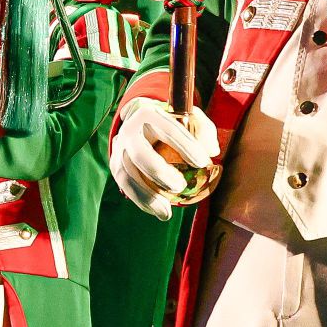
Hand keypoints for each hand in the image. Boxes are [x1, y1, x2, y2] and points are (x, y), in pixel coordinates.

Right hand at [110, 100, 219, 218]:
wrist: (140, 123)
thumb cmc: (171, 123)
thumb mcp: (190, 118)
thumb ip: (204, 130)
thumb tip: (211, 151)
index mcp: (150, 114)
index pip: (168, 129)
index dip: (186, 146)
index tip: (203, 162)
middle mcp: (130, 130)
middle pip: (140, 153)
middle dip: (159, 172)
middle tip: (180, 187)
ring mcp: (120, 147)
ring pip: (126, 173)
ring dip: (146, 195)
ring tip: (166, 212)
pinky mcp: (116, 164)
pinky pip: (124, 184)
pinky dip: (140, 200)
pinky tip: (156, 211)